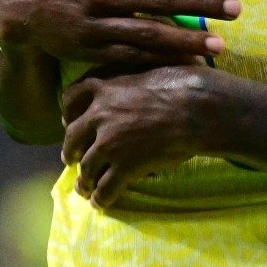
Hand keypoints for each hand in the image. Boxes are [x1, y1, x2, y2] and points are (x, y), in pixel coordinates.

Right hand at [0, 0, 241, 65]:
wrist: (16, 4)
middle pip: (158, 0)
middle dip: (200, 4)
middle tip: (235, 8)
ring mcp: (95, 25)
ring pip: (148, 34)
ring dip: (186, 40)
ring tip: (220, 43)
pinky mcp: (91, 50)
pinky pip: (131, 56)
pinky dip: (160, 60)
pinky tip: (188, 63)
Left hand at [61, 66, 226, 208]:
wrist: (197, 108)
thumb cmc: (183, 80)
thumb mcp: (148, 64)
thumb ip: (129, 72)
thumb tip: (131, 78)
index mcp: (103, 86)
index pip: (70, 98)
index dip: (69, 113)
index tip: (70, 121)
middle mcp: (99, 115)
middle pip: (72, 138)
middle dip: (71, 151)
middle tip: (73, 159)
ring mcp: (109, 143)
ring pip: (86, 168)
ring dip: (84, 180)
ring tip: (85, 187)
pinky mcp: (124, 167)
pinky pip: (104, 188)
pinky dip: (100, 198)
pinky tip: (101, 202)